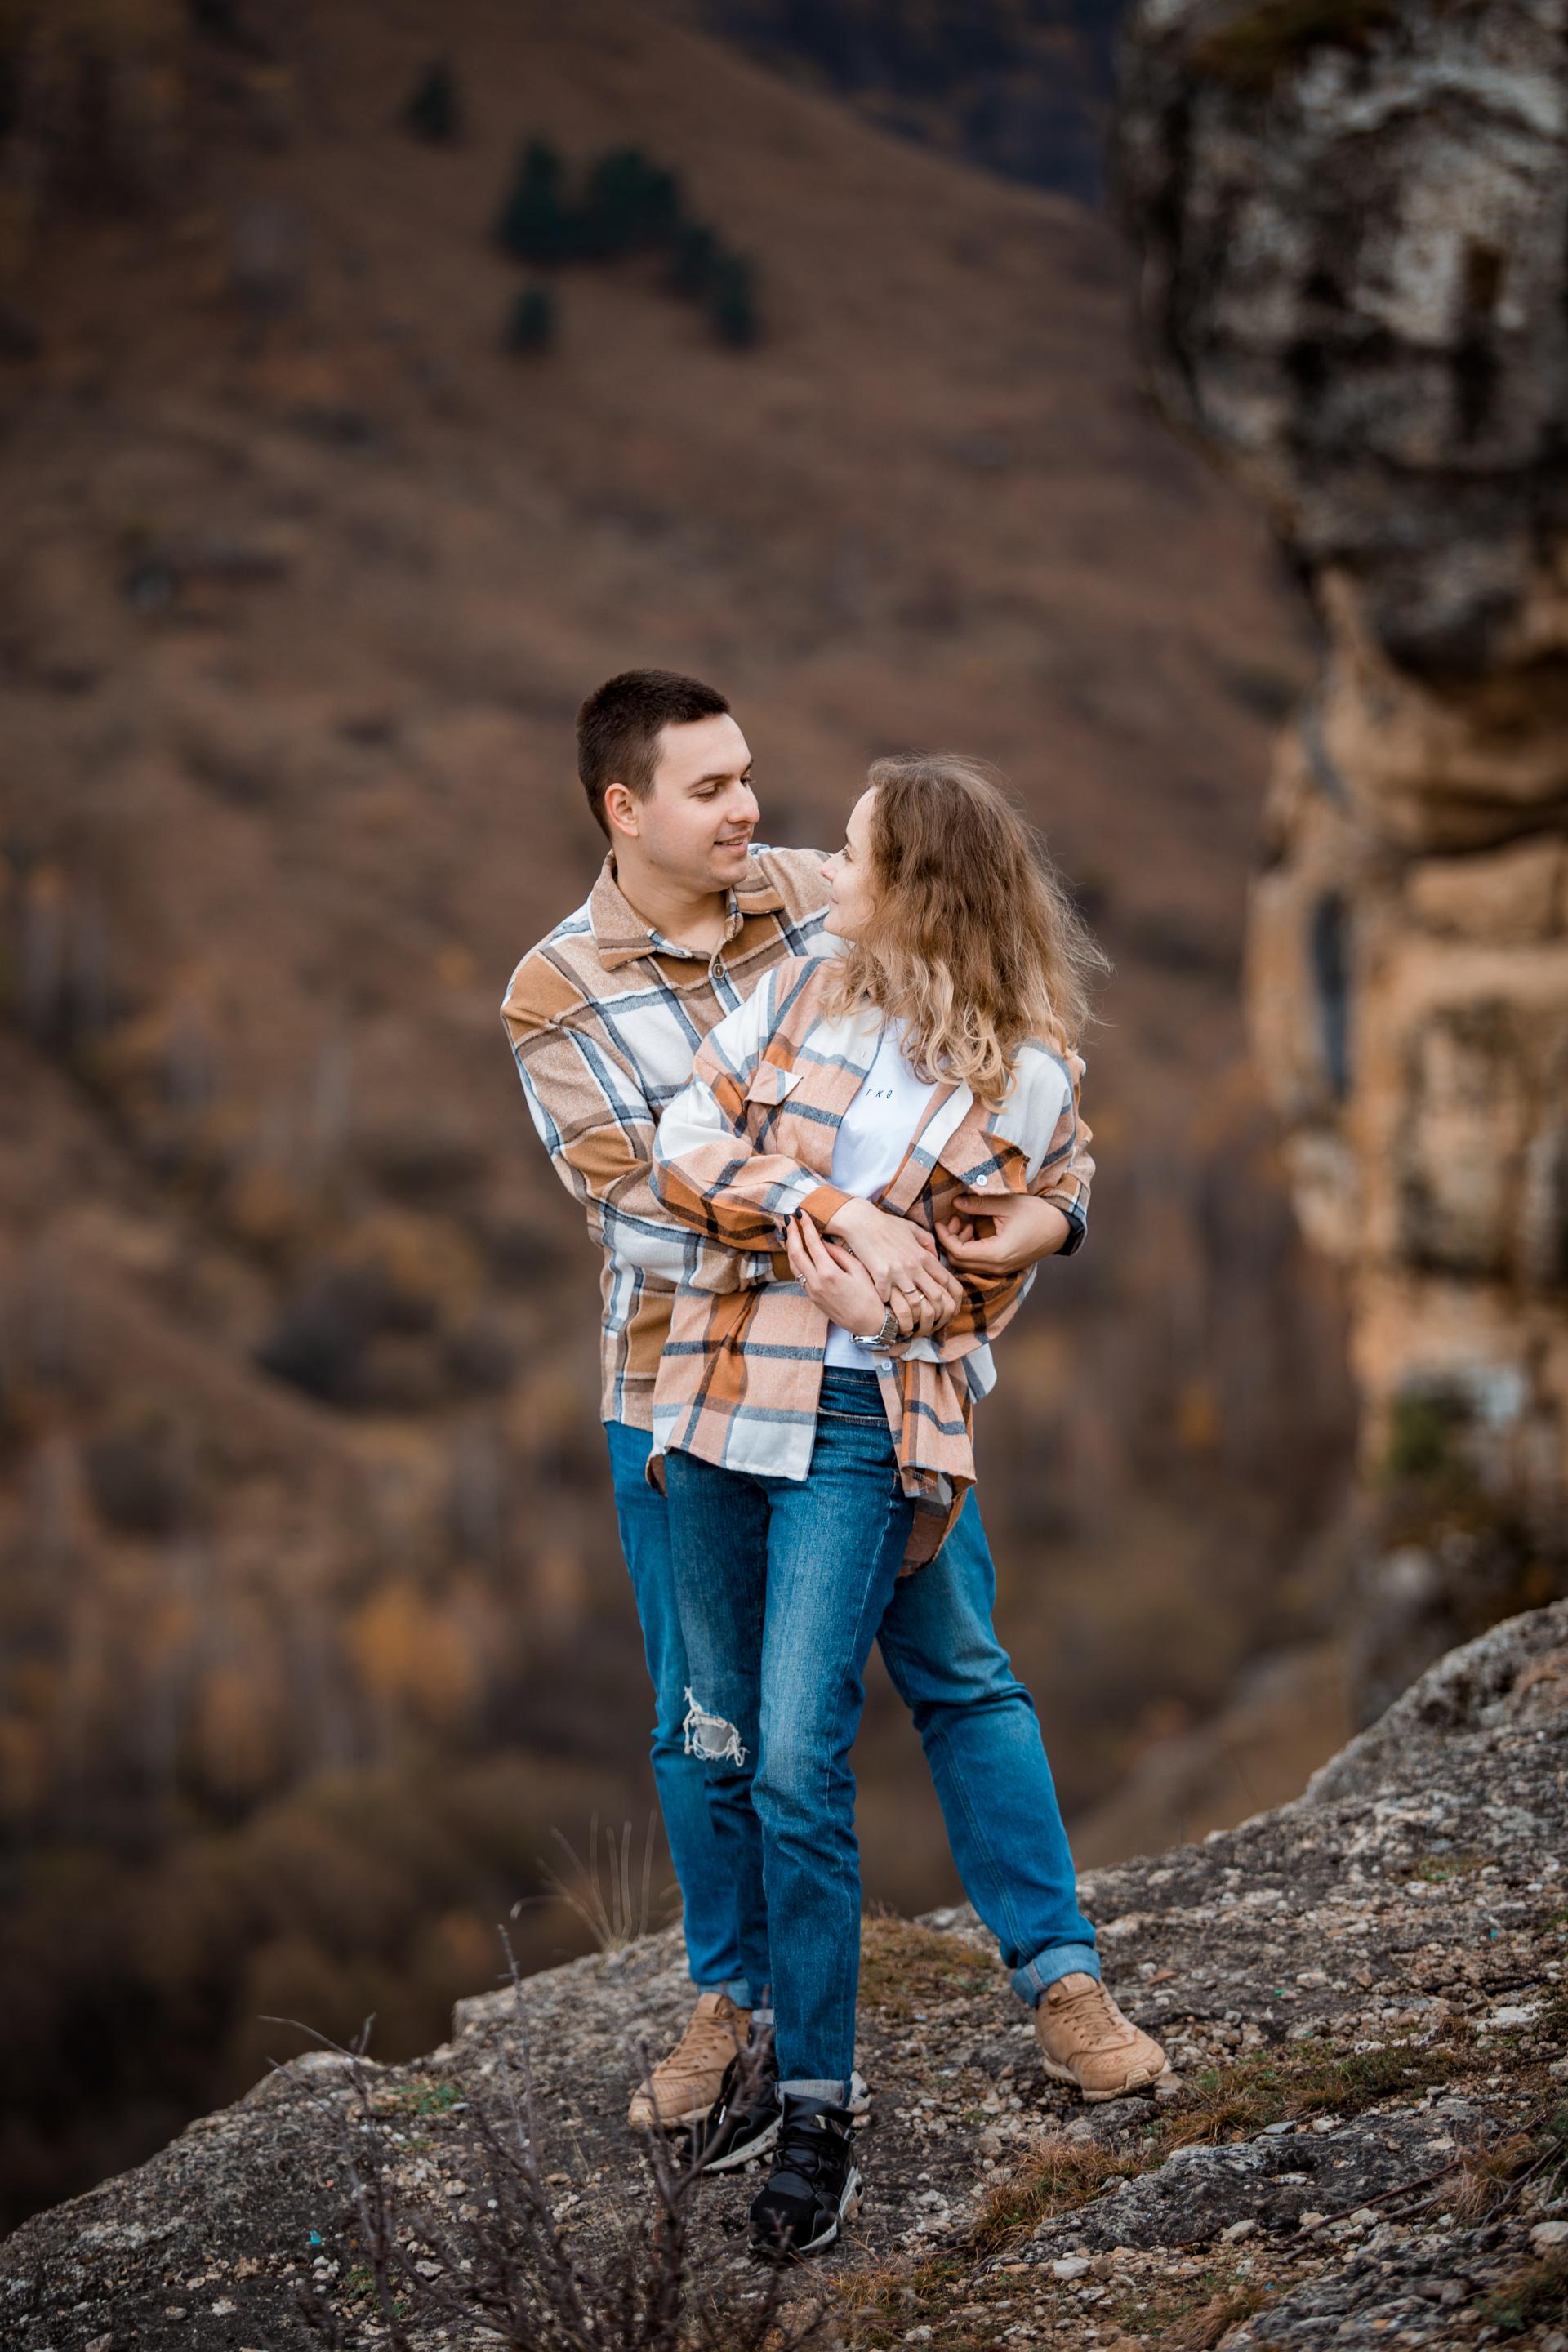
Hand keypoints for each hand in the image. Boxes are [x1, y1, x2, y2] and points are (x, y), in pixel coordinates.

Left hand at [786, 1214, 886, 1333]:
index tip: (801, 1213)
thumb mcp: (859, 1270)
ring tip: (789, 1232)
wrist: (868, 1324)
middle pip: (795, 1252)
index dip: (805, 1225)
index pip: (812, 1243)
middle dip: (791, 1233)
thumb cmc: (870, 1296)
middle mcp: (816, 1282)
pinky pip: (799, 1275)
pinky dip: (795, 1260)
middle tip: (789, 1218)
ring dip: (789, 1246)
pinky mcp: (812, 1298)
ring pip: (793, 1265)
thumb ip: (839, 1254)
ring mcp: (812, 1291)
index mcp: (829, 1273)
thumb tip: (824, 1241)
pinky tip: (797, 1252)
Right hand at [825, 1196, 964, 1322]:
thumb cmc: (885, 1224)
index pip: (947, 1281)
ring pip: (915, 1303)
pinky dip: (886, 1304)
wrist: (861, 1221)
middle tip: (930, 1322)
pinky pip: (887, 1298)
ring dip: (912, 1316)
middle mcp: (914, 1265)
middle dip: (937, 1313)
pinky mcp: (880, 1276)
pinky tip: (883, 1305)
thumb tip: (936, 1255)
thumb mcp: (912, 1228)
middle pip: (936, 1296)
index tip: (947, 1308)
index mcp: (924, 1256)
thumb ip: (927, 1241)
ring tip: (908, 1324)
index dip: (951, 1298)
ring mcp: (898, 1272)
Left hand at [936, 1189, 1070, 1273]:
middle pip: (959, 1262)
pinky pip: (977, 1263)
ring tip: (965, 1222)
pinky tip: (974, 1230)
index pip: (958, 1252)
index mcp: (997, 1253)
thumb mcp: (1007, 1204)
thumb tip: (955, 1203)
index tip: (939, 1221)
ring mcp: (1000, 1270)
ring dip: (959, 1245)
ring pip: (967, 1264)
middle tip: (954, 1219)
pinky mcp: (1002, 1267)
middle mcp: (997, 1267)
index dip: (944, 1237)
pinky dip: (969, 1249)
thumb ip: (979, 1204)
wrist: (1059, 1228)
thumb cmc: (1036, 1214)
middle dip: (950, 1241)